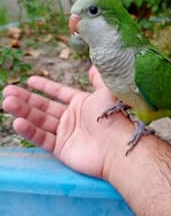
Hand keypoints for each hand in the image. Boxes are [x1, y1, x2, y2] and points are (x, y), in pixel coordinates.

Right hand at [2, 66, 131, 178]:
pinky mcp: (61, 149)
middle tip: (8, 91)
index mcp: (81, 104)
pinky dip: (29, 131)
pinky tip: (17, 122)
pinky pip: (42, 138)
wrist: (116, 145)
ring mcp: (65, 134)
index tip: (30, 80)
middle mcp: (71, 118)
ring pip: (39, 121)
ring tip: (7, 103)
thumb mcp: (107, 92)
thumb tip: (94, 66)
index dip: (45, 86)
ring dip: (23, 112)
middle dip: (26, 99)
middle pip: (44, 107)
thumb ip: (99, 78)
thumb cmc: (112, 117)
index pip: (58, 93)